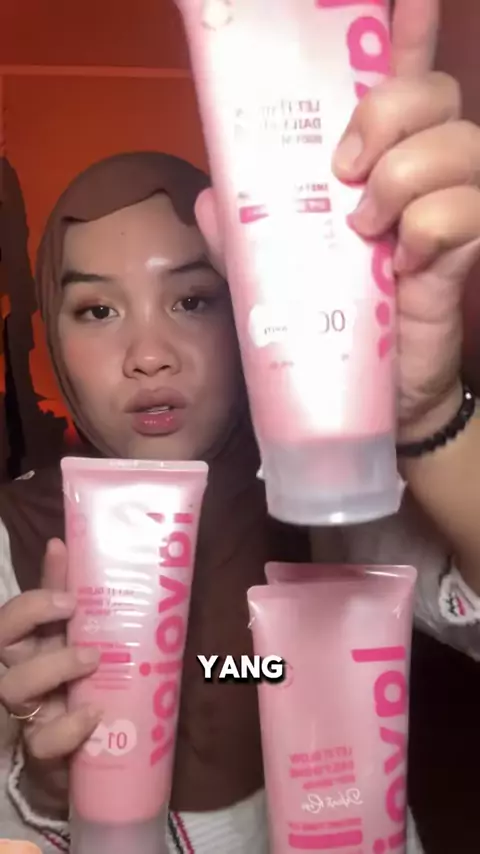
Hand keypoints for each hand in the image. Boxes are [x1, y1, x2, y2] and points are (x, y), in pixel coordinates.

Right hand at [0, 539, 100, 815]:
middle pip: (0, 640)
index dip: (33, 602)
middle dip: (30, 617)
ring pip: (15, 686)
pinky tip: (93, 714)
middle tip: (73, 609)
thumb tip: (61, 543)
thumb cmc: (77, 685)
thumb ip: (66, 593)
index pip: (10, 618)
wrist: (91, 753)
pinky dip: (69, 726)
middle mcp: (18, 674)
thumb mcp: (73, 637)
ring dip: (55, 666)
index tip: (69, 594)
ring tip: (94, 657)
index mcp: (27, 646)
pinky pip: (44, 741)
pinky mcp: (42, 751)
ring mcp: (27, 713)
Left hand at [196, 0, 479, 442]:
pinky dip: (425, 233)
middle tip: (343, 174)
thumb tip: (211, 201)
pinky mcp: (467, 251)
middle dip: (384, 116)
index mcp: (377, 164)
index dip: (409, 30)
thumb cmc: (332, 327)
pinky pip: (461, 213)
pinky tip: (403, 266)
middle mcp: (422, 172)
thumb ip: (244, 237)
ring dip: (398, 182)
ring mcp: (452, 208)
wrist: (373, 394)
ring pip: (453, 145)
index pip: (402, 77)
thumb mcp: (273, 281)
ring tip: (367, 233)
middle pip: (434, 91)